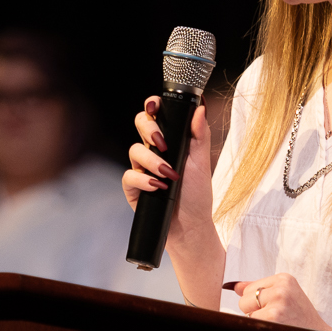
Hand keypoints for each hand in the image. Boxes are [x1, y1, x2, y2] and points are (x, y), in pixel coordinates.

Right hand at [122, 95, 213, 240]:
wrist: (191, 225)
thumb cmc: (197, 193)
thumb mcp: (202, 162)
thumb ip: (200, 134)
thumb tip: (201, 108)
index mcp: (170, 139)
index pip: (156, 114)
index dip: (152, 105)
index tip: (155, 106)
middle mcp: (152, 150)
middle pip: (139, 123)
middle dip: (148, 128)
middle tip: (162, 142)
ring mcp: (141, 168)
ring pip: (134, 150)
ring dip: (152, 161)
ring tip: (169, 174)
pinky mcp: (133, 188)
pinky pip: (129, 176)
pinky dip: (143, 181)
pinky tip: (157, 187)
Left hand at [228, 274, 331, 330]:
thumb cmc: (299, 317)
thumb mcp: (284, 296)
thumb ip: (259, 289)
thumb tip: (234, 286)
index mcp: (284, 279)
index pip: (250, 288)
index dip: (257, 303)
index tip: (276, 308)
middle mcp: (282, 288)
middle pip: (244, 298)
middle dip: (254, 310)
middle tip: (276, 318)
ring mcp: (278, 302)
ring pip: (245, 310)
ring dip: (256, 320)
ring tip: (276, 323)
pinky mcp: (273, 317)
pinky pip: (250, 322)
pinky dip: (258, 329)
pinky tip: (274, 330)